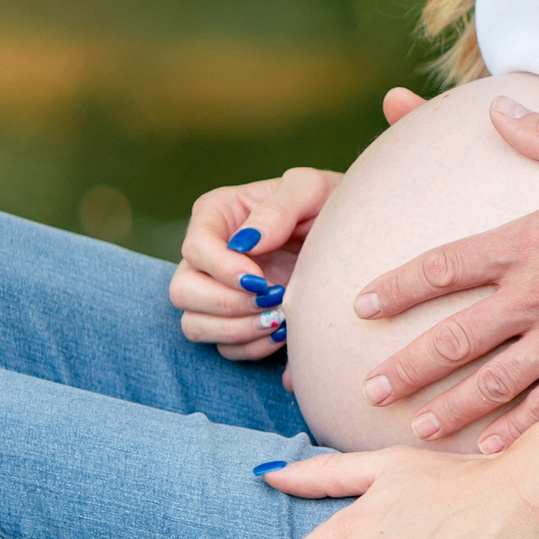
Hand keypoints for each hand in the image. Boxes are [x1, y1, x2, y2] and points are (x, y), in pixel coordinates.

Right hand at [168, 91, 422, 357]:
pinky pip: (225, 349)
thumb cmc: (329, 204)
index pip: (195, 247)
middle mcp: (209, 255)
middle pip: (183, 291)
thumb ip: (280, 206)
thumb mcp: (313, 189)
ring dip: (237, 330)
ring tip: (280, 319)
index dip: (221, 269)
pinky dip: (252, 347)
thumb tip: (246, 241)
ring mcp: (218, 291)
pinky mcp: (235, 321)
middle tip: (272, 300)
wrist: (355, 239)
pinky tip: (284, 333)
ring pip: (196, 325)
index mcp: (218, 214)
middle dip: (226, 303)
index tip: (259, 279)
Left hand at [350, 105, 538, 448]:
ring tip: (416, 427)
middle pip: (457, 337)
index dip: (397, 286)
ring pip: (497, 382)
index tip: (361, 302)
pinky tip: (492, 447)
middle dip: (408, 364)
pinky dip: (520, 429)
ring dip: (451, 407)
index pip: (444, 265)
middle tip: (368, 386)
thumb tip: (498, 107)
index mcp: (530, 240)